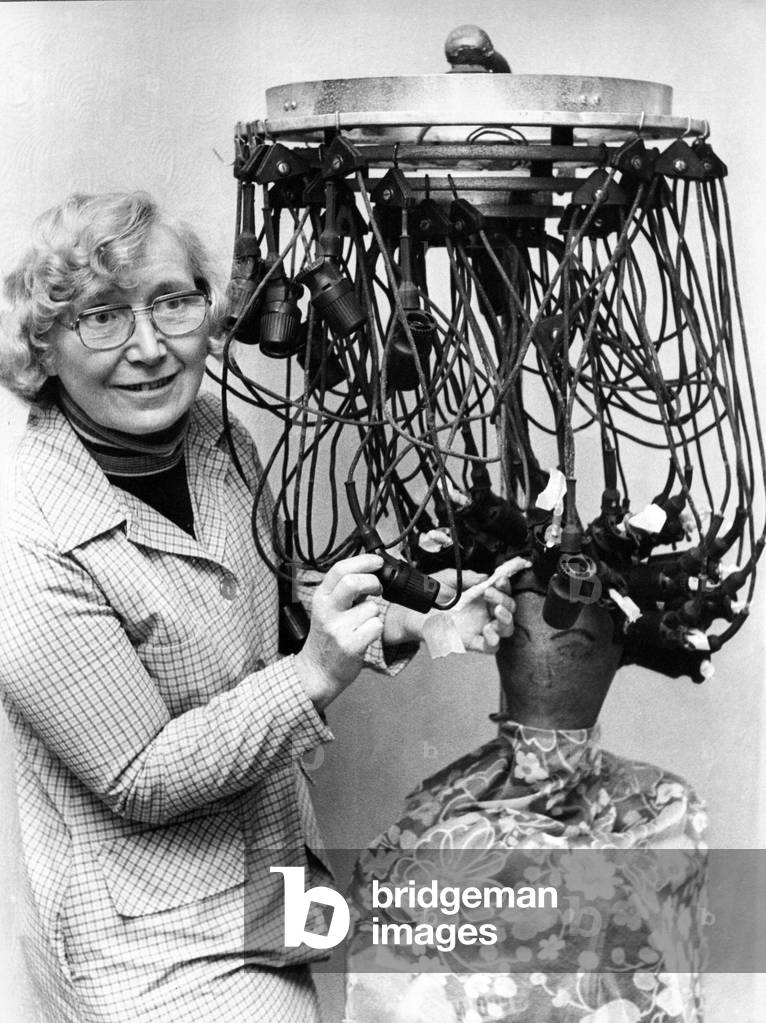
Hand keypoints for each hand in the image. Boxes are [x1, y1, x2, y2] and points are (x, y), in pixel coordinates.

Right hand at [294, 554, 383, 711]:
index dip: (363, 561)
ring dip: (374, 614)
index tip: (377, 562)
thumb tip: (370, 572)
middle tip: (377, 590)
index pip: (340, 569)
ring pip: (372, 607)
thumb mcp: (328, 610)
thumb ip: (345, 592)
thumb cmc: (327, 639)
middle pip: (354, 582)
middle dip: (373, 582)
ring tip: (363, 623)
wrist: (317, 671)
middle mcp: (327, 611)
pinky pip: (376, 626)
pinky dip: (376, 629)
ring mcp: (338, 629)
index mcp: (321, 598)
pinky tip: (365, 635)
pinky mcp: (350, 645)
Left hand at [421, 557, 529, 654]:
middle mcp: (483, 612)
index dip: (505, 585)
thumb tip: (485, 577)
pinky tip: (488, 631)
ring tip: (497, 611)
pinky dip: (493, 641)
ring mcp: (478, 628)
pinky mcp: (469, 642)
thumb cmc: (430, 596)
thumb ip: (467, 577)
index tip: (499, 580)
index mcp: (481, 596)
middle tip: (490, 593)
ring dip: (506, 619)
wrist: (411, 611)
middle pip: (508, 609)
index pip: (502, 591)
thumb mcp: (447, 578)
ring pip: (505, 629)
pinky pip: (488, 647)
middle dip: (504, 600)